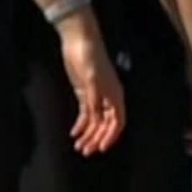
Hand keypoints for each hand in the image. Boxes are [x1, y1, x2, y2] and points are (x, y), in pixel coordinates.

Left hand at [57, 9, 125, 155]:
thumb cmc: (89, 58)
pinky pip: (85, 113)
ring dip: (88, 134)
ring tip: (78, 146)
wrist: (79, 41)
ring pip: (95, 121)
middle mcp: (108, 97)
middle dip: (97, 138)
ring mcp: (96, 95)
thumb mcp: (91, 80)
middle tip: (85, 151)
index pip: (118, 121)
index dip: (111, 136)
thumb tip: (96, 119)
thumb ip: (94, 101)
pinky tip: (74, 133)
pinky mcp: (85, 92)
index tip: (101, 148)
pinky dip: (81, 124)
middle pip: (106, 124)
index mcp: (114, 95)